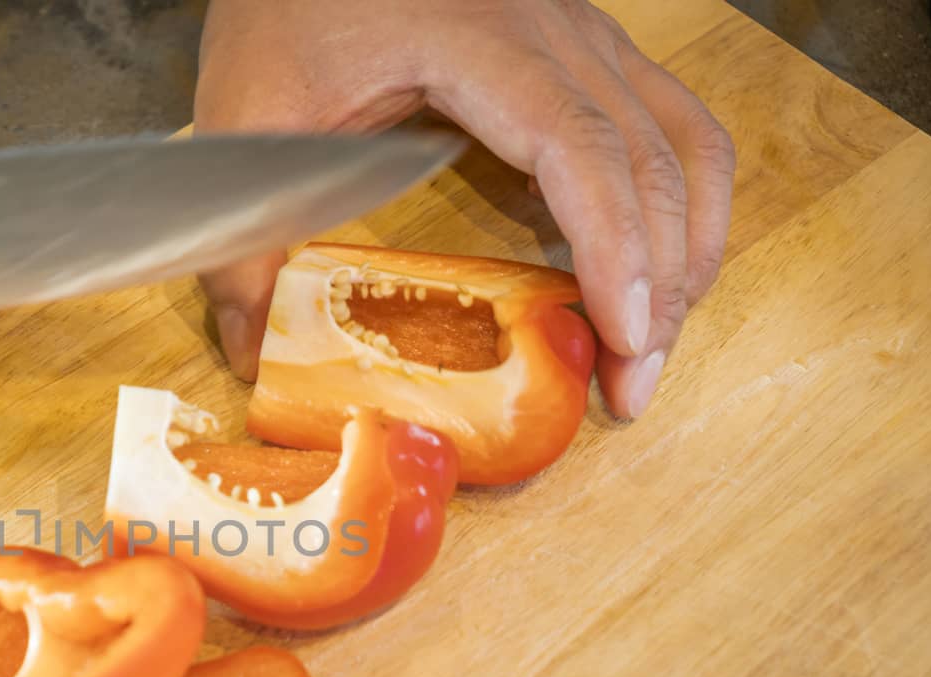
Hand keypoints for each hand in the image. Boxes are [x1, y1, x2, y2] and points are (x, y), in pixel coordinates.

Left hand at [195, 0, 735, 419]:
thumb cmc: (287, 1)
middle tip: (634, 384)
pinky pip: (667, 121)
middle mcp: (554, 27)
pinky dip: (676, 200)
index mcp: (479, 38)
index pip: (580, 148)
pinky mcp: (582, 46)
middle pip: (650, 158)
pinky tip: (646, 265)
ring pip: (683, 139)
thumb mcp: (246, 111)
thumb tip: (253, 350)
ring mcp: (580, 31)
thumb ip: (245, 236)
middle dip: (662, 281)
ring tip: (654, 340)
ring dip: (686, 245)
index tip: (625, 337)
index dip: (614, 249)